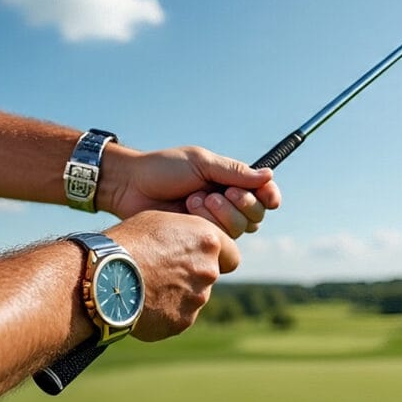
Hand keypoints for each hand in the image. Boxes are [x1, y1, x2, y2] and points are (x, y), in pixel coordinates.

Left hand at [100, 145, 280, 237]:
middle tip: (216, 193)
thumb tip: (269, 175)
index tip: (269, 197)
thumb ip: (234, 171)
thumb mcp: (201, 162)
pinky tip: (186, 212)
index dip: (270, 195)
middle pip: (256, 215)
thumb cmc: (164, 168)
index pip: (263, 192)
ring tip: (193, 200)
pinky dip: (207, 224)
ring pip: (240, 230)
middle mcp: (226, 203)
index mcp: (229, 181)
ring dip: (221, 214)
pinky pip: (219, 240)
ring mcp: (213, 223)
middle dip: (241, 204)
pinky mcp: (199, 239)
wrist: (131, 186)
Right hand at [105, 210, 238, 341]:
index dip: (216, 257)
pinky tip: (141, 303)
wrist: (106, 276)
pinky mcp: (182, 322)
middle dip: (191, 275)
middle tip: (161, 271)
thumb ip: (185, 235)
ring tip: (145, 286)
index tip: (200, 258)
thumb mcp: (160, 222)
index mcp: (208, 241)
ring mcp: (197, 299)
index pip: (231, 255)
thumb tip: (190, 244)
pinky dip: (163, 312)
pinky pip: (177, 317)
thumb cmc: (128, 241)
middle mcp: (209, 271)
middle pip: (208, 276)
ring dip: (176, 294)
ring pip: (192, 297)